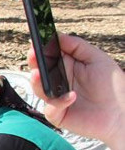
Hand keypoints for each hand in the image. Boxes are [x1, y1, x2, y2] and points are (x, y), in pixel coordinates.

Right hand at [28, 34, 124, 149]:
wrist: (121, 113)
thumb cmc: (112, 87)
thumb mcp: (97, 59)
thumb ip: (77, 46)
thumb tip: (58, 35)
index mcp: (66, 67)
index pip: (48, 56)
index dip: (40, 49)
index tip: (35, 42)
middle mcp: (59, 82)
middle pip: (39, 71)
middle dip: (34, 62)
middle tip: (33, 55)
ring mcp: (56, 98)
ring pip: (39, 89)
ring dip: (37, 82)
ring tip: (39, 75)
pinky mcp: (58, 114)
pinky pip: (50, 108)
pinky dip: (59, 102)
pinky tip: (71, 96)